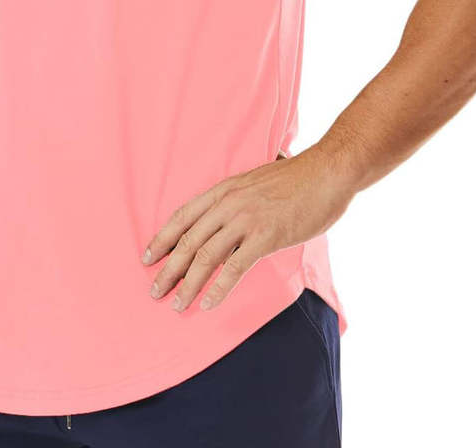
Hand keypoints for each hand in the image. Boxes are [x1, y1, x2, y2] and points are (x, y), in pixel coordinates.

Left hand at [142, 145, 351, 311]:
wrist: (327, 171)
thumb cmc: (297, 177)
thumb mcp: (255, 180)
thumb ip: (239, 196)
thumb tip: (233, 206)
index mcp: (223, 190)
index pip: (183, 216)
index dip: (162, 238)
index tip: (147, 257)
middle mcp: (228, 204)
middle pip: (188, 240)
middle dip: (168, 268)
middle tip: (155, 290)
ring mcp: (246, 219)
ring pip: (205, 256)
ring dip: (188, 284)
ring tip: (177, 303)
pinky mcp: (266, 236)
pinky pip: (235, 267)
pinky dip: (219, 288)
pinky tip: (208, 303)